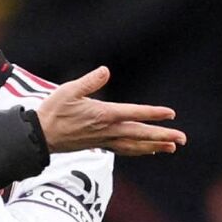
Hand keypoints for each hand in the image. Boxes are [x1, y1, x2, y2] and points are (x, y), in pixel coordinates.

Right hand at [37, 66, 186, 154]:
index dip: (152, 113)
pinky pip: (123, 149)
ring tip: (171, 147)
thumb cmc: (52, 111)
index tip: (170, 113)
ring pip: (134, 144)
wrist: (39, 136)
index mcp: (102, 114)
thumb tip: (106, 71)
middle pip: (139, 133)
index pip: (133, 113)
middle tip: (182, 139)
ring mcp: (103, 140)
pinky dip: (138, 150)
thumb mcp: (67, 91)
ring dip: (154, 146)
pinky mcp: (98, 145)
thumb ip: (89, 81)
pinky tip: (146, 150)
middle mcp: (106, 129)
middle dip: (162, 136)